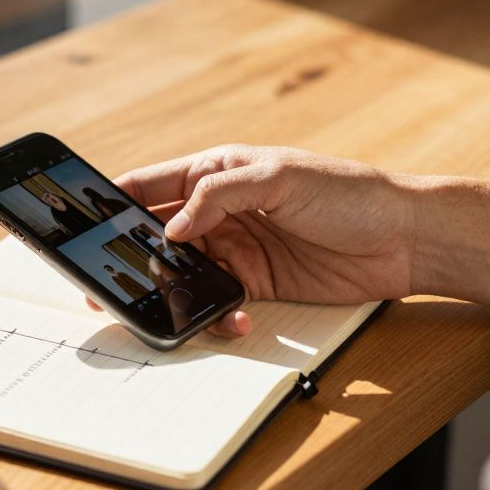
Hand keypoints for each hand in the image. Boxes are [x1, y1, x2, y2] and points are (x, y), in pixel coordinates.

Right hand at [113, 145, 415, 331]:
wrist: (406, 239)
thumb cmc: (349, 192)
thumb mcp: (278, 178)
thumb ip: (218, 196)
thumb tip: (172, 227)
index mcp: (216, 172)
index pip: (150, 185)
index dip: (113, 202)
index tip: (83, 224)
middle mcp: (219, 210)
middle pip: (158, 234)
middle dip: (134, 255)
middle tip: (113, 281)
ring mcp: (237, 248)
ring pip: (183, 272)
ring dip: (173, 290)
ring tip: (166, 306)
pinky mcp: (257, 283)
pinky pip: (217, 301)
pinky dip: (214, 314)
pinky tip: (228, 318)